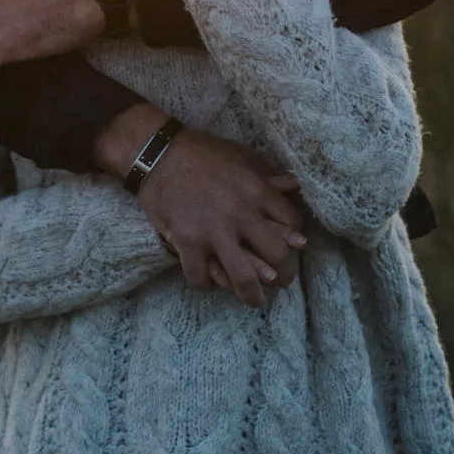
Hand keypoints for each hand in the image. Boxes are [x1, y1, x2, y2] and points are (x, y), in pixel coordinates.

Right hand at [96, 106, 310, 307]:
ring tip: (255, 300)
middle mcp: (241, 214)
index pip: (292, 222)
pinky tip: (210, 283)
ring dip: (252, 295)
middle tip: (281, 281)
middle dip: (285, 273)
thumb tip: (294, 185)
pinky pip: (202, 278)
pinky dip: (207, 285)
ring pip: (244, 278)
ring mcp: (214, 231)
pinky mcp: (187, 242)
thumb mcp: (242, 157)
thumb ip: (268, 176)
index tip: (293, 245)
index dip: (295, 237)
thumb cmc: (203, 153)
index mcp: (258, 191)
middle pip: (277, 255)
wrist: (158, 154)